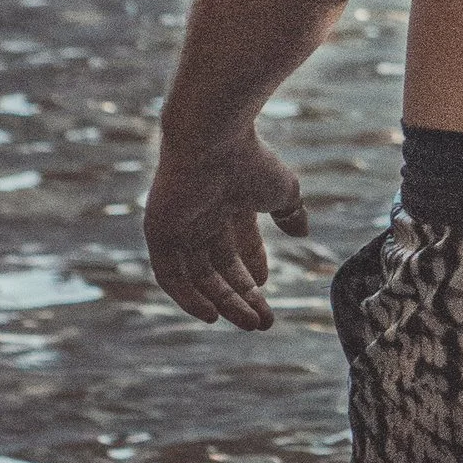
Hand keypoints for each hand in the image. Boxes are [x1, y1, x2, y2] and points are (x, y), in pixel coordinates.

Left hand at [144, 127, 308, 330]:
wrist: (213, 139)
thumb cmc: (251, 161)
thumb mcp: (283, 189)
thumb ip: (291, 212)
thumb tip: (302, 232)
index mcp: (230, 203)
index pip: (240, 245)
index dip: (253, 269)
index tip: (266, 289)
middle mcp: (203, 217)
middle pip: (220, 267)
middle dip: (242, 295)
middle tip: (264, 322)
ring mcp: (180, 226)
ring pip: (199, 277)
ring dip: (223, 302)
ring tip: (249, 323)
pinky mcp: (159, 233)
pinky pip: (170, 275)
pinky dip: (188, 298)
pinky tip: (212, 314)